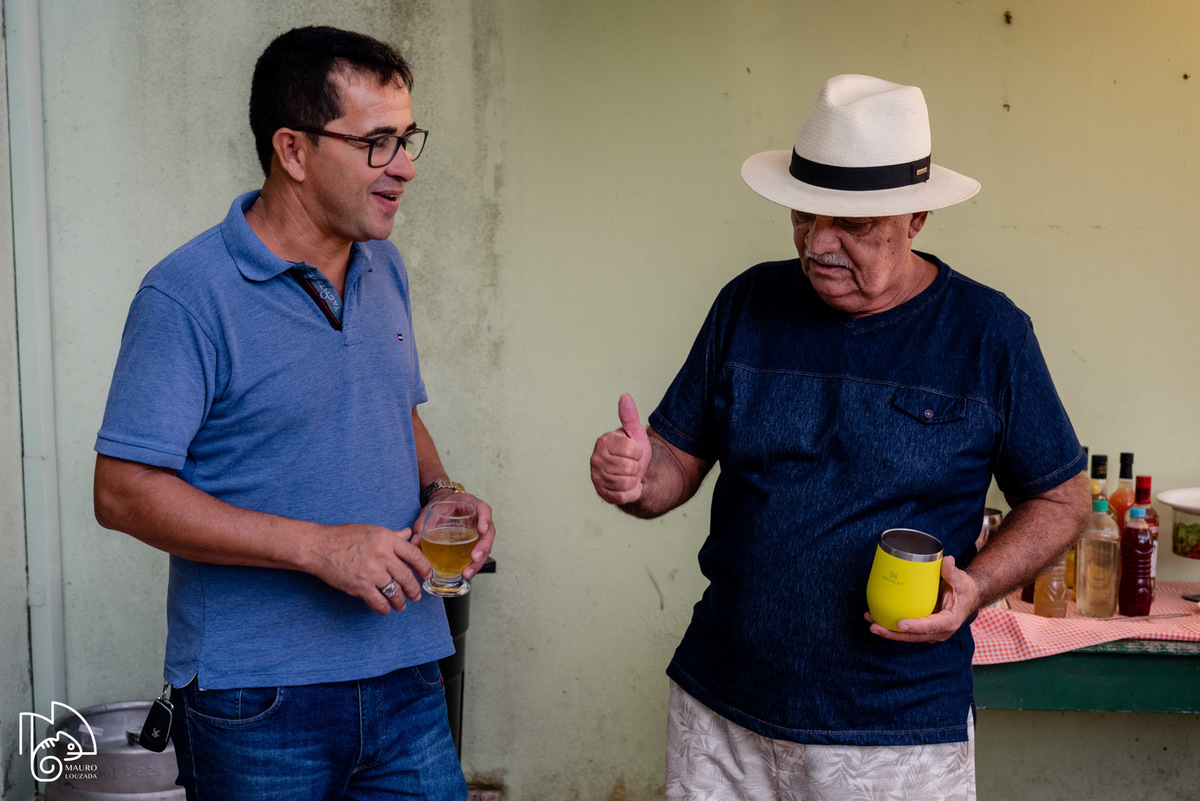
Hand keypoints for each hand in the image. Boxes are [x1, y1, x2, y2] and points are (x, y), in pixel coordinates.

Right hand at [309, 523, 431, 614]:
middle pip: (407, 577)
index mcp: (387, 539)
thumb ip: (393, 535)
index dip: (424, 567)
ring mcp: (372, 572)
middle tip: (416, 595)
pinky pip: (378, 601)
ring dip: (400, 601)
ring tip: (401, 605)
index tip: (427, 575)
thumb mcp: (371, 530)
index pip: (414, 555)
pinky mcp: (360, 586)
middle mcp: (382, 555)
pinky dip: (384, 608)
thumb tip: (409, 535)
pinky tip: (385, 608)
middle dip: (414, 589)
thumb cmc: (343, 536)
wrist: (319, 547)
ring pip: (395, 592)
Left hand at [411, 492, 494, 580]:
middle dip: (483, 547)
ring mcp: (479, 532)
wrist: (443, 506)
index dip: (486, 519)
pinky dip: (473, 565)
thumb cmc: (441, 505)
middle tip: (475, 558)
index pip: (484, 509)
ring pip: (485, 547)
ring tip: (467, 573)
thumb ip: (422, 524)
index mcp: (472, 505)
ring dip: (478, 562)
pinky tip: (464, 573)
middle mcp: (479, 519)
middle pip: (489, 533)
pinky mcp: (474, 543)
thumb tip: (413, 542)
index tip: (483, 530)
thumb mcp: (431, 510)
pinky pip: (477, 554)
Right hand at [590, 394, 651, 504]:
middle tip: (632, 464)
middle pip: (629, 469)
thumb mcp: (635, 433)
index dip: (639, 453)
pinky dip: (631, 492)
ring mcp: (596, 477)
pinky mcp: (601, 492)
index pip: (632, 452)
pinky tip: (628, 486)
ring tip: (630, 475)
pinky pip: (623, 496)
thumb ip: (630, 416)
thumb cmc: (633, 451)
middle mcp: (596, 459)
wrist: (633, 473)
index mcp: (604, 442)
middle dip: (636, 468)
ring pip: (626, 483)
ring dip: (634, 480)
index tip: (634, 452)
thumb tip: (625, 396)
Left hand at [865, 556, 981, 642]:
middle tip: (874, 626)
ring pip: (908, 636)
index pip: (931, 626)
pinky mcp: (923, 627)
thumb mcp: (961, 580)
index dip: (916, 627)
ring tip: (871, 622)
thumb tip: (946, 560)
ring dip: (889, 631)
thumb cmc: (965, 588)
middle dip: (893, 633)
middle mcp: (939, 631)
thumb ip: (952, 572)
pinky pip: (907, 630)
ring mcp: (931, 632)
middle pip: (915, 636)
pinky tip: (877, 618)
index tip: (901, 624)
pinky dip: (892, 626)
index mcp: (950, 621)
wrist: (968, 596)